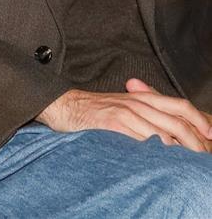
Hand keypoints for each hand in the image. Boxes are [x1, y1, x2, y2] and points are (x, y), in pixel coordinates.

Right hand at [37, 83, 211, 152]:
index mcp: (141, 96)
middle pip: (178, 121)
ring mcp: (126, 111)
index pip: (180, 105)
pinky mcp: (114, 122)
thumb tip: (166, 132)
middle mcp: (137, 101)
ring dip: (180, 150)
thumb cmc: (92, 109)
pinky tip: (161, 160)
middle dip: (196, 142)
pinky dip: (156, 150)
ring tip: (187, 164)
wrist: (63, 105)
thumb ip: (143, 112)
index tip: (210, 136)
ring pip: (165, 132)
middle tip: (202, 158)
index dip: (199, 120)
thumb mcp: (121, 105)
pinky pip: (143, 138)